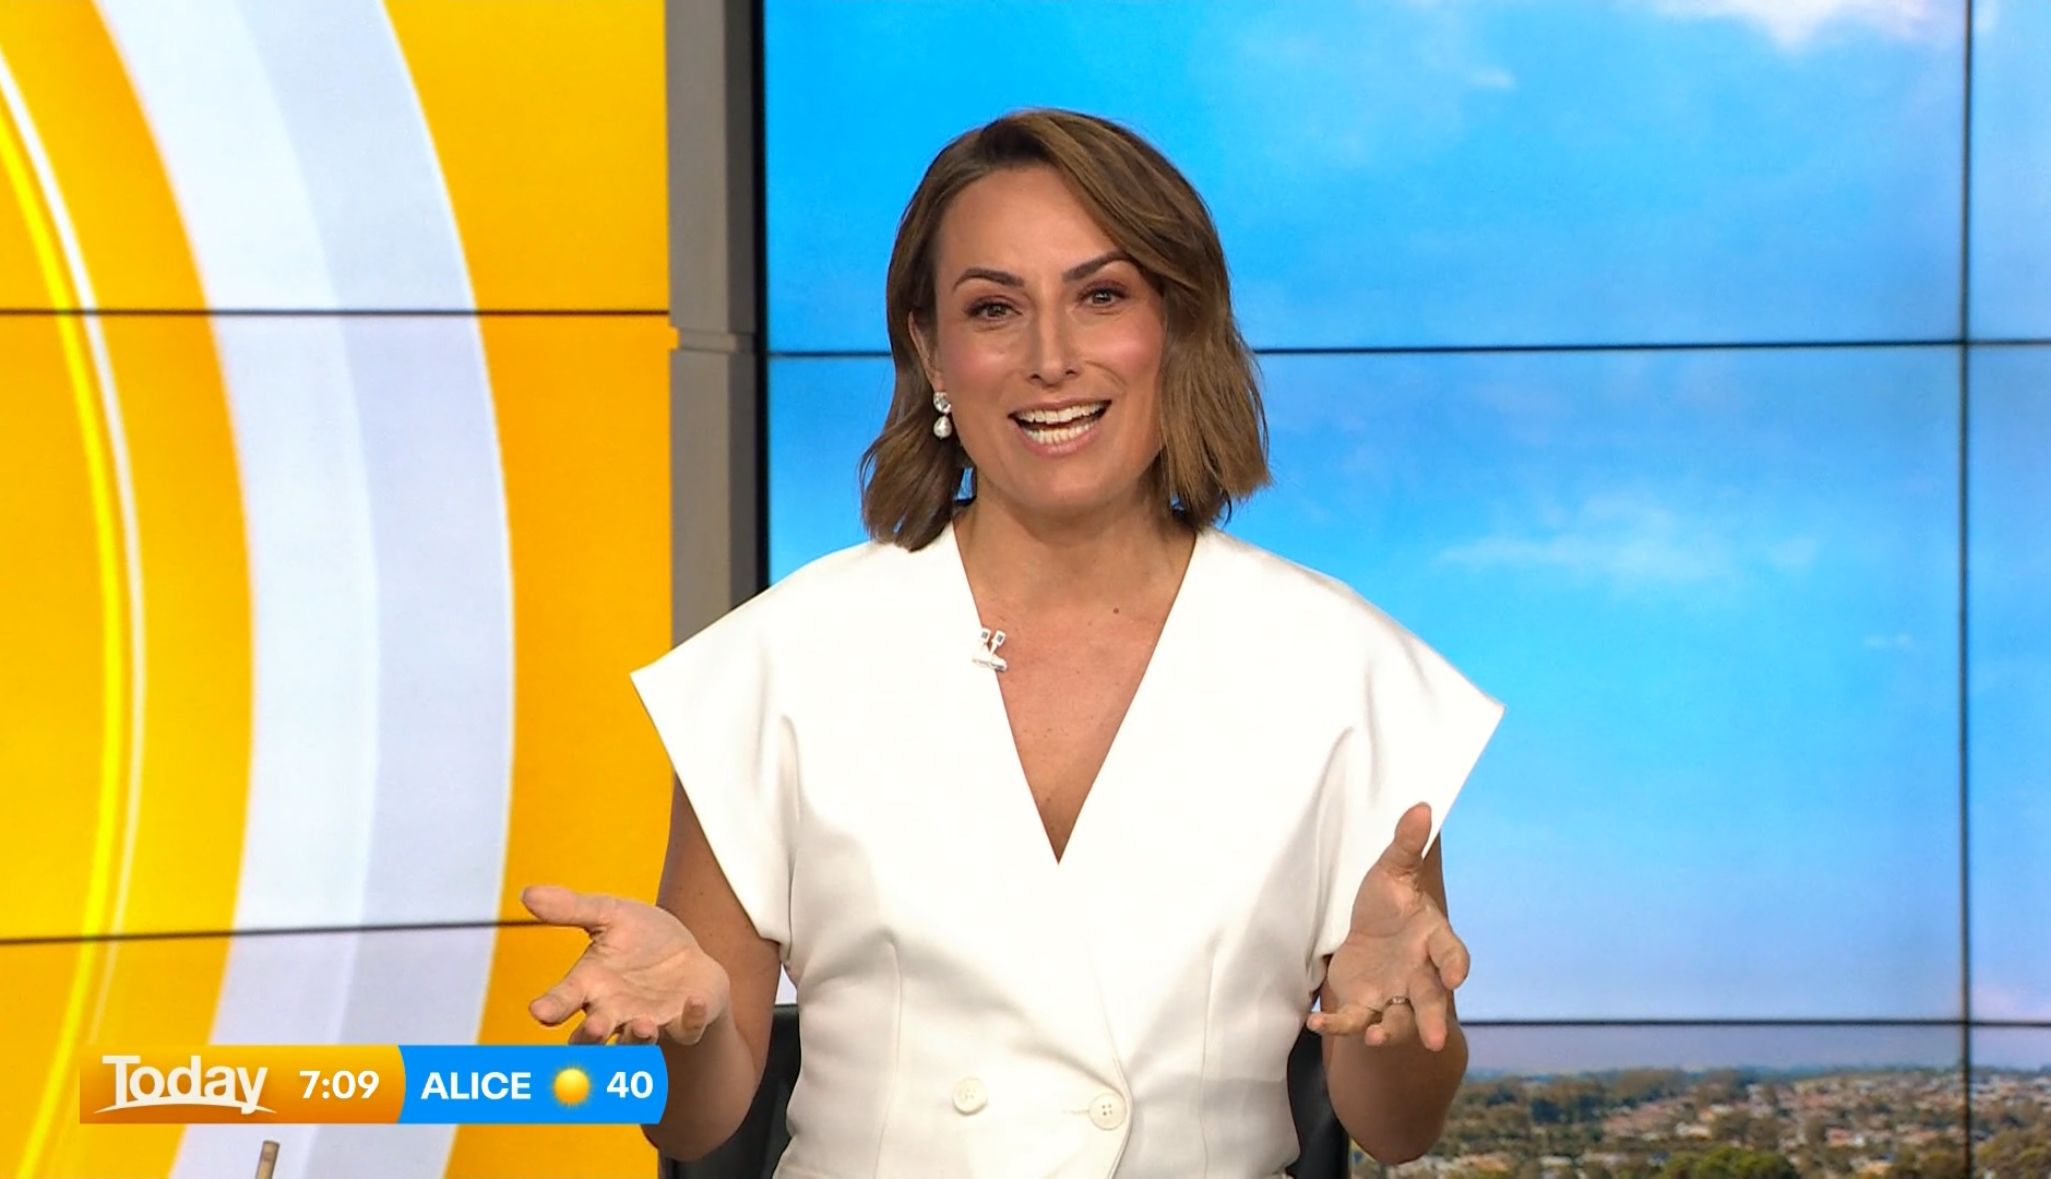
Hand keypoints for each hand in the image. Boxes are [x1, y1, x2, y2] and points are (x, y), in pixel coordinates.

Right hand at [521, 884, 732, 1045]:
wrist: (686, 953)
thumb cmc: (640, 937)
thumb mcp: (610, 913)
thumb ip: (572, 908)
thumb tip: (527, 892)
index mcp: (589, 986)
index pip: (562, 1001)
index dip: (551, 1008)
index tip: (539, 1011)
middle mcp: (613, 1011)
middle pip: (592, 1037)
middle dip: (593, 1036)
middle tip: (596, 1028)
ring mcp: (647, 1022)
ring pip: (635, 1044)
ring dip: (637, 1038)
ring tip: (642, 1024)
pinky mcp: (683, 1024)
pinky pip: (687, 1030)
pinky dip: (690, 1019)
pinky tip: (694, 1001)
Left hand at [1307, 802, 1469, 1051]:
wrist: (1366, 931)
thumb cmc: (1388, 901)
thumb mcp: (1392, 870)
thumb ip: (1405, 845)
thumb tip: (1421, 806)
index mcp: (1433, 939)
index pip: (1451, 953)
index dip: (1456, 964)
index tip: (1457, 976)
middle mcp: (1419, 974)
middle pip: (1430, 999)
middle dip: (1433, 1020)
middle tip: (1436, 1041)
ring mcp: (1394, 995)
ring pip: (1397, 1021)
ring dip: (1388, 1034)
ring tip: (1374, 1040)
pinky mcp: (1365, 1006)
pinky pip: (1354, 1020)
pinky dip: (1337, 1024)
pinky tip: (1316, 1021)